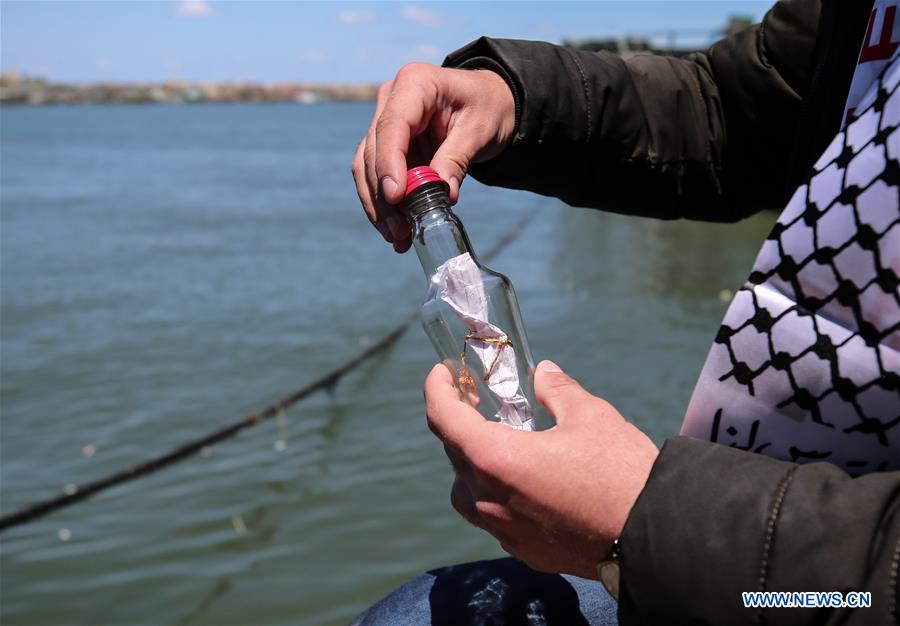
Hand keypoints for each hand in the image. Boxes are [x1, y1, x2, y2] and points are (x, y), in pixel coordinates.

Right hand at [351, 63, 515, 252]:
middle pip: (372, 150)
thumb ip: (458, 158)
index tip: (395, 196)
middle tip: (399, 231)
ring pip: (366, 167)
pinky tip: (396, 230)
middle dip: (383, 195)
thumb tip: (442, 195)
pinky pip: (377, 175)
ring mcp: (385, 121)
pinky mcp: (387, 144)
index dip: (388, 163)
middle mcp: (391, 99)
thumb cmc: (488, 107)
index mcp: (415, 83)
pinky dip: (385, 204)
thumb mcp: (481, 130)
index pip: (391, 126)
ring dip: (378, 205)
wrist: (489, 102)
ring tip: (397, 237)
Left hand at [425, 360, 658, 579]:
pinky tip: (523, 480)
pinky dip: (496, 494)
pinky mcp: (526, 552)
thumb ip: (557, 390)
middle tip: (473, 397)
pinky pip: (494, 519)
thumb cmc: (621, 473)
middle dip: (457, 421)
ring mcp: (505, 532)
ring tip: (493, 440)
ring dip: (470, 463)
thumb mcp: (590, 416)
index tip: (442, 373)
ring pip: (467, 493)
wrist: (657, 539)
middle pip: (454, 454)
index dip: (437, 390)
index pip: (444, 419)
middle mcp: (490, 501)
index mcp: (496, 460)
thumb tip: (543, 372)